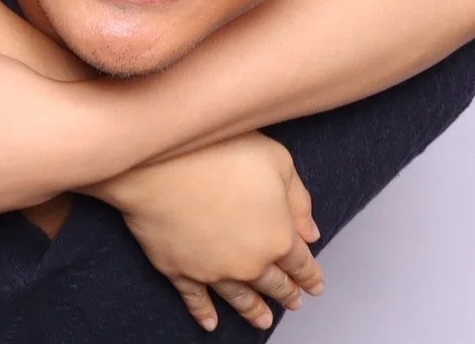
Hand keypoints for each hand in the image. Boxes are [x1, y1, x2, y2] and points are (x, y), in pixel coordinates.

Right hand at [100, 134, 322, 333]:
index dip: (310, 275)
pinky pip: (196, 300)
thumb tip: (311, 231)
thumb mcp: (277, 161)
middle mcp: (249, 262)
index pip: (300, 263)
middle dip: (286, 293)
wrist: (159, 161)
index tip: (315, 285)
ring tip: (263, 321)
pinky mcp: (180, 270)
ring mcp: (213, 270)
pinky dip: (204, 313)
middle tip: (293, 303)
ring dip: (253, 311)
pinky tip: (211, 323)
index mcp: (277, 236)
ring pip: (240, 298)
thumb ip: (299, 200)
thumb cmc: (218, 151)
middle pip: (272, 283)